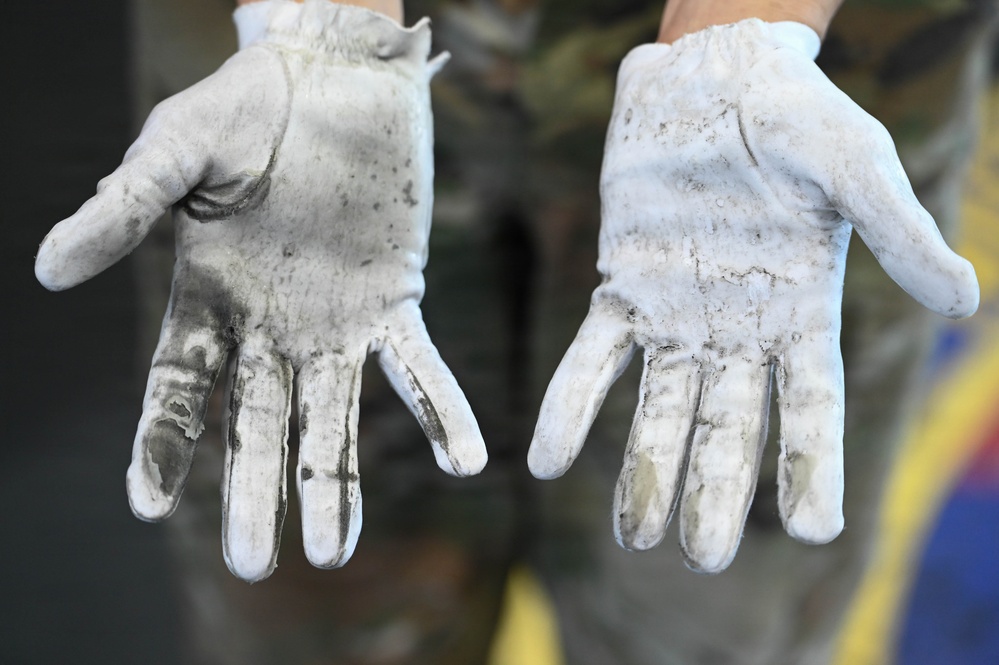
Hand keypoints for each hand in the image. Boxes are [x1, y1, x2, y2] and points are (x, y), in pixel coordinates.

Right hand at [35, 2, 483, 582]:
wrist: (336, 78)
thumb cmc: (247, 105)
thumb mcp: (177, 150)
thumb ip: (125, 207)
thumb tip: (49, 269)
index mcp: (208, 299)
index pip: (178, 388)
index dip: (162, 444)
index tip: (145, 504)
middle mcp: (271, 328)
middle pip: (257, 425)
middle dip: (254, 492)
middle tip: (252, 565)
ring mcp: (336, 323)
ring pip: (333, 418)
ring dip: (336, 484)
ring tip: (334, 550)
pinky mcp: (397, 301)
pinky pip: (419, 368)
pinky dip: (440, 413)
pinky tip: (464, 463)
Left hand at [528, 20, 977, 572]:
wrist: (713, 77)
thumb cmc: (797, 117)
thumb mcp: (857, 166)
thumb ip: (899, 232)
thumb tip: (964, 301)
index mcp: (800, 315)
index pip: (809, 409)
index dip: (810, 468)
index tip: (813, 532)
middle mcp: (736, 332)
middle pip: (728, 429)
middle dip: (715, 491)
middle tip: (701, 559)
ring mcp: (675, 316)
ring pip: (660, 410)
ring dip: (645, 469)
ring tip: (634, 537)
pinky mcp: (622, 288)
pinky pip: (593, 357)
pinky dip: (572, 406)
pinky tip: (547, 460)